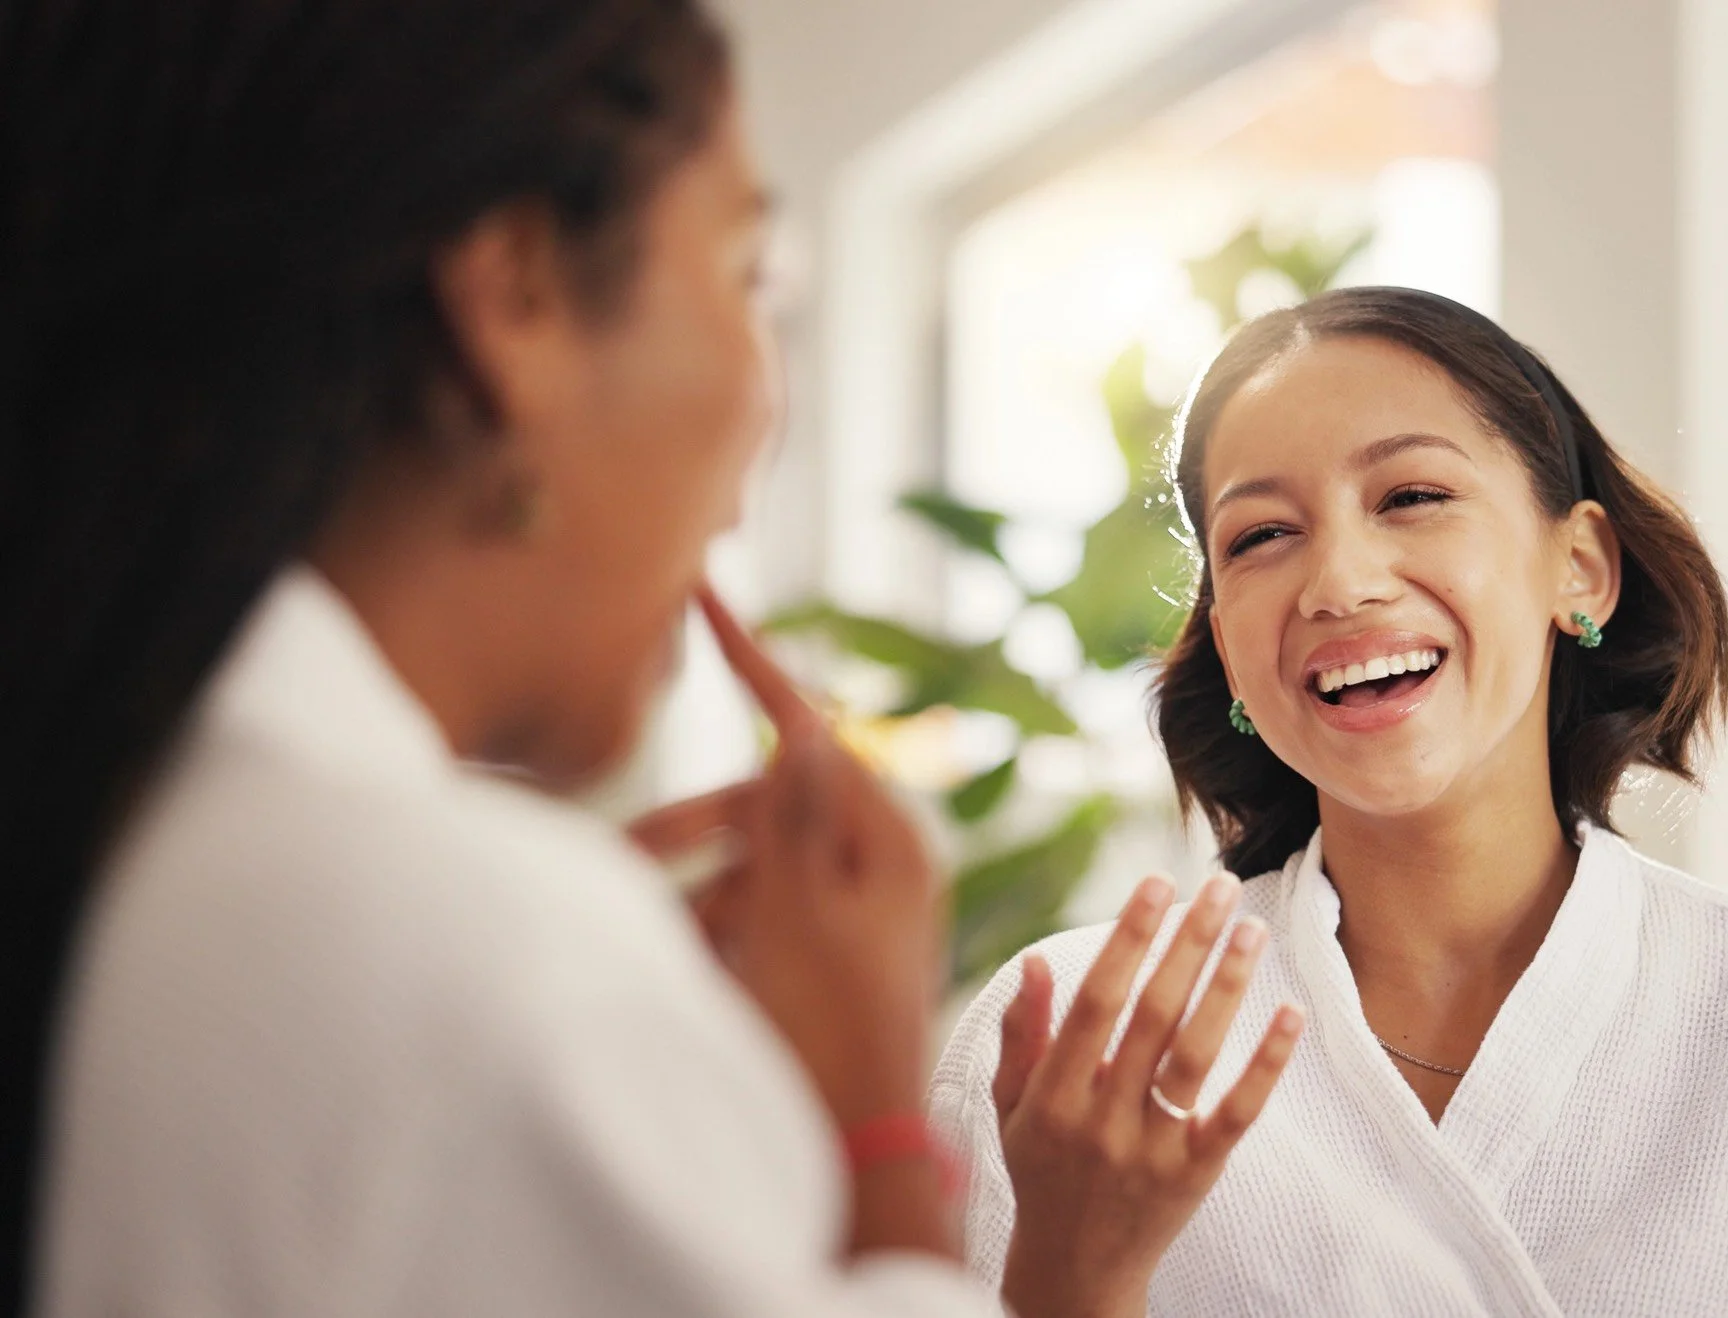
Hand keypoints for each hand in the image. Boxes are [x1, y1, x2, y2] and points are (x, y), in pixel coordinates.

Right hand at [628, 585, 940, 1132]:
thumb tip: (804, 720)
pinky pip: (745, 921)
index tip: (702, 594)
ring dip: (688, 895)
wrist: (856, 1147)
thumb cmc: (830, 1026)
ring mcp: (840, 913)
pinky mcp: (809, 957)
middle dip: (684, 831)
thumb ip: (790, 813)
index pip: (808, 728)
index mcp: (886, 839)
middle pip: (756, 805)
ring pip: (737, 867)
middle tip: (623, 862)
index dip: (750, 660)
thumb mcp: (798, 908)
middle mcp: (869, 866)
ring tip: (660, 943)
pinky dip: (710, 937)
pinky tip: (695, 974)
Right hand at [994, 874, 1303, 1317]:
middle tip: (1219, 886)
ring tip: (1252, 929)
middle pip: (1151, 1017)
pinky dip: (1266, 1063)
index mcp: (1051, 1098)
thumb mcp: (1011, 1109)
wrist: (1075, 1271)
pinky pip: (1237, 1112)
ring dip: (1227, 985)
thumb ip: (1022, 1034)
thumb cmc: (1044, 1172)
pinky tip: (1292, 1014)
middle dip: (1187, 944)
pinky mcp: (1195, 1176)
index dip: (1128, 939)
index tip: (1157, 883)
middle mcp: (1100, 1122)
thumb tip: (1034, 958)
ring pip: (1194, 1055)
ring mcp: (1150, 1150)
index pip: (1095, 1002)